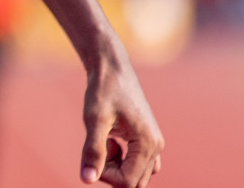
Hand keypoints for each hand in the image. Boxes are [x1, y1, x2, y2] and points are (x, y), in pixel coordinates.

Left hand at [80, 52, 163, 187]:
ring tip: (106, 142)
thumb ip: (93, 151)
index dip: (105, 175)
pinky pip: (138, 163)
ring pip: (136, 174)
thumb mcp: (94, 119)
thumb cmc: (103, 90)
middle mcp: (156, 146)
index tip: (93, 153)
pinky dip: (122, 159)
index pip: (127, 181)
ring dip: (117, 167)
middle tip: (100, 146)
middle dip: (112, 172)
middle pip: (134, 182)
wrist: (111, 66)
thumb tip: (87, 179)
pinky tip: (111, 140)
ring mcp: (153, 143)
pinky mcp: (147, 138)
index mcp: (148, 144)